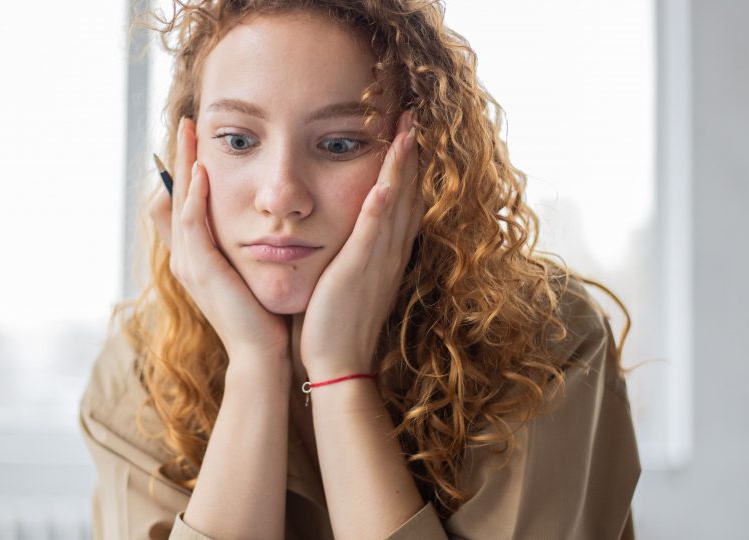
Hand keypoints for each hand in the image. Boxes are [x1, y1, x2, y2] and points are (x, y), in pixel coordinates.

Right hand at [150, 118, 290, 366]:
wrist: (263, 355)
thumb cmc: (264, 316)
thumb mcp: (253, 272)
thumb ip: (250, 246)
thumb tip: (267, 222)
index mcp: (197, 256)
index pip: (186, 201)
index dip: (187, 169)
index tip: (198, 137)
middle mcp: (186, 256)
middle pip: (175, 194)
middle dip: (180, 156)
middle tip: (186, 121)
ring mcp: (189, 264)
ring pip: (180, 202)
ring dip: (183, 165)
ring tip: (189, 132)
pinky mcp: (201, 270)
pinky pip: (192, 224)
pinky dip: (195, 196)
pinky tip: (202, 172)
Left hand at [299, 109, 423, 380]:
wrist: (337, 364)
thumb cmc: (335, 325)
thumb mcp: (346, 280)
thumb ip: (348, 253)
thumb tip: (339, 231)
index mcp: (384, 254)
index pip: (401, 202)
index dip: (406, 167)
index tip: (406, 133)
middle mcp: (389, 253)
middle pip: (407, 194)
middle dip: (411, 154)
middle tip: (414, 115)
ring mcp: (377, 261)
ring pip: (396, 204)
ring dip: (402, 166)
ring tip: (407, 129)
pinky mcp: (359, 272)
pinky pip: (374, 233)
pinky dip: (382, 206)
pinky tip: (386, 181)